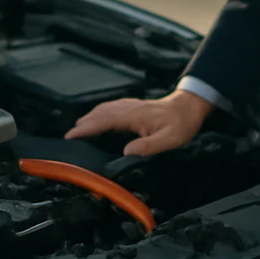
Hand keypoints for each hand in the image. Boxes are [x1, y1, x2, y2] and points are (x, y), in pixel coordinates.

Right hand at [65, 89, 213, 155]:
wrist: (190, 106)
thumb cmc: (182, 123)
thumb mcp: (170, 139)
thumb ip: (149, 146)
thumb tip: (127, 152)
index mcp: (134, 116)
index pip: (104, 121)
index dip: (86, 129)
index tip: (71, 136)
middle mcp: (129, 108)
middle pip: (100, 114)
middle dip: (83, 125)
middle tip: (68, 137)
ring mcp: (131, 105)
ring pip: (104, 109)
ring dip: (89, 118)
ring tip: (78, 129)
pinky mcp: (134, 107)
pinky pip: (111, 108)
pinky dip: (99, 113)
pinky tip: (97, 118)